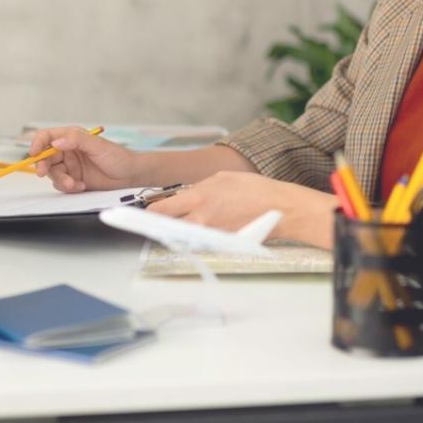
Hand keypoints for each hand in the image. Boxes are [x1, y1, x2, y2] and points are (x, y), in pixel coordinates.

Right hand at [29, 127, 140, 191]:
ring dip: (61, 179)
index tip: (33, 153)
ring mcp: (71, 166)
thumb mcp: (97, 145)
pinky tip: (81, 186)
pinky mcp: (74, 180)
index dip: (37, 143)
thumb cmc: (118, 157)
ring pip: (53, 173)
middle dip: (44, 165)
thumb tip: (56, 142)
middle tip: (44, 172)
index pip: (47, 137)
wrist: (130, 176)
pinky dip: (69, 187)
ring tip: (74, 183)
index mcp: (72, 138)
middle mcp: (68, 151)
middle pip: (46, 157)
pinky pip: (62, 184)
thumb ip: (76, 140)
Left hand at [147, 171, 336, 247]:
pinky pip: (202, 242)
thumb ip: (198, 188)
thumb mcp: (221, 178)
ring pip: (184, 237)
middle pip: (168, 227)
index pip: (162, 210)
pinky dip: (198, 238)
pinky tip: (202, 232)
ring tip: (178, 226)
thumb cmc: (254, 190)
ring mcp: (211, 234)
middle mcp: (201, 219)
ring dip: (179, 232)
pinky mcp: (221, 244)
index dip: (149, 213)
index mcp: (199, 197)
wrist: (280, 209)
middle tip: (155, 222)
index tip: (142, 214)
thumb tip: (185, 196)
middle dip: (161, 225)